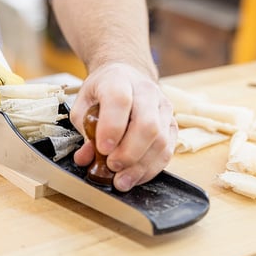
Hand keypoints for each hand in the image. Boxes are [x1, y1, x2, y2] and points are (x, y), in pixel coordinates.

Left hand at [71, 62, 177, 190]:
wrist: (127, 75)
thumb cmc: (103, 90)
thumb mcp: (83, 104)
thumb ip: (84, 130)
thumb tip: (85, 158)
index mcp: (119, 80)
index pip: (120, 101)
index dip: (112, 127)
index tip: (103, 148)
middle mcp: (146, 91)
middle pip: (147, 125)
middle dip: (129, 153)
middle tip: (112, 166)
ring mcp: (163, 108)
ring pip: (160, 141)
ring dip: (140, 166)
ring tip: (121, 180)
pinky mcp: (172, 124)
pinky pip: (167, 150)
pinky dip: (150, 169)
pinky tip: (135, 176)